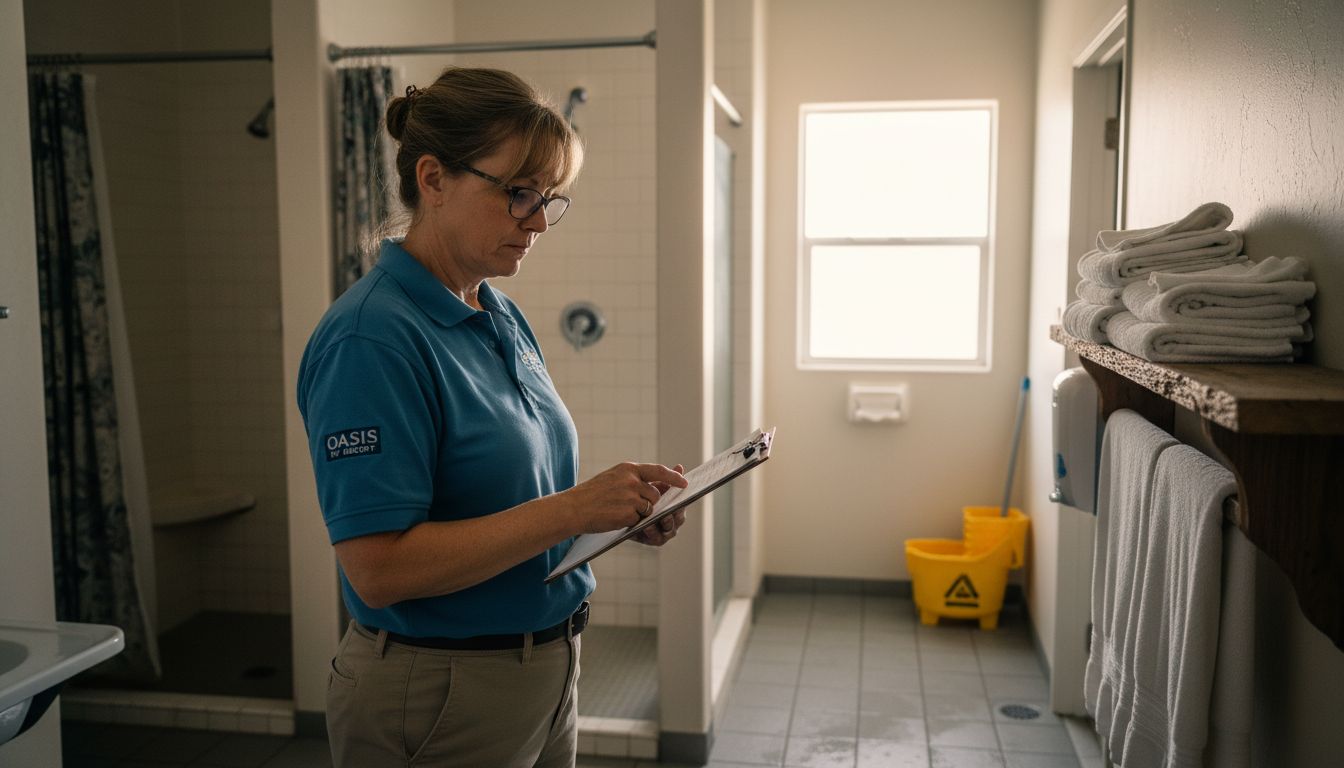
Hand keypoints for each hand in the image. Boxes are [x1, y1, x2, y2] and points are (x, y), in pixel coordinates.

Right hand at [565, 462, 686, 534]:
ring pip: (649, 508)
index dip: (673, 477)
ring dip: (639, 512)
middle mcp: (632, 481)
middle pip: (656, 494)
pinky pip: (639, 520)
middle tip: (630, 503)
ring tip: (618, 509)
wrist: (573, 508)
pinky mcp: (628, 514)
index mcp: (628, 469)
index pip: (659, 471)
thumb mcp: (614, 477)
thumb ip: (635, 478)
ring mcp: (631, 498)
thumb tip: (659, 485)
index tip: (684, 482)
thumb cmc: (593, 494)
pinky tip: (615, 516)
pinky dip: (630, 521)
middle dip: (649, 502)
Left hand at [634, 464, 686, 545]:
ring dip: (665, 523)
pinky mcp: (653, 540)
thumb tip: (680, 467)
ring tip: (657, 517)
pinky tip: (647, 526)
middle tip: (671, 506)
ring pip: (670, 528)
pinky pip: (657, 538)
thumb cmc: (636, 496)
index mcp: (673, 504)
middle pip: (679, 517)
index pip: (682, 502)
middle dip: (675, 512)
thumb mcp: (648, 484)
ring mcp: (664, 531)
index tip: (681, 495)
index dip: (683, 499)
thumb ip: (664, 477)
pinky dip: (653, 532)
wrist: (614, 510)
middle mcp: (672, 519)